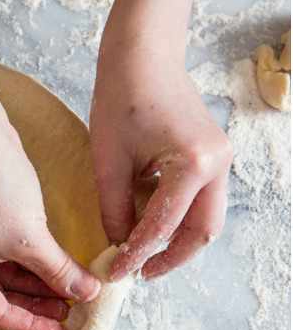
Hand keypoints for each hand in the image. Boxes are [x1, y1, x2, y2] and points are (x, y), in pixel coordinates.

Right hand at [0, 119, 101, 329]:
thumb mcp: (31, 238)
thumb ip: (60, 272)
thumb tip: (89, 294)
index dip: (33, 325)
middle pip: (1, 299)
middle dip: (39, 304)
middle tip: (75, 311)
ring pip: (8, 278)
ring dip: (40, 284)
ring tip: (74, 289)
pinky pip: (8, 258)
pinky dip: (33, 265)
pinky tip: (60, 267)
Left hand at [91, 27, 230, 282]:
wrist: (142, 56)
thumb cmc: (120, 98)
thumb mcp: (108, 158)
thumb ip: (113, 206)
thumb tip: (117, 245)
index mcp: (193, 164)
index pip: (164, 226)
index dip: (137, 254)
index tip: (115, 273)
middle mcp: (218, 164)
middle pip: (202, 231)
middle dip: (171, 257)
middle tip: (138, 273)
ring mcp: (222, 158)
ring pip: (206, 217)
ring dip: (178, 239)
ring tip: (142, 254)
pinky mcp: (215, 154)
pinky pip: (201, 197)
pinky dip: (179, 215)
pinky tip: (149, 222)